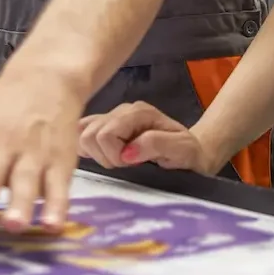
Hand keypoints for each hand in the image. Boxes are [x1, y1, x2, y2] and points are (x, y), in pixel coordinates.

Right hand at [77, 102, 216, 174]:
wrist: (191, 149)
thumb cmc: (187, 150)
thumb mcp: (181, 148)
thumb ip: (155, 144)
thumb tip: (126, 152)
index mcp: (138, 112)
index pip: (106, 133)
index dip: (114, 155)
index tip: (131, 164)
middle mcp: (121, 111)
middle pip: (90, 133)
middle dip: (104, 156)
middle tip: (124, 163)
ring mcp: (111, 117)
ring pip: (82, 133)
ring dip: (96, 153)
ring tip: (117, 160)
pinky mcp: (104, 126)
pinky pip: (82, 132)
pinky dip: (88, 148)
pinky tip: (105, 156)